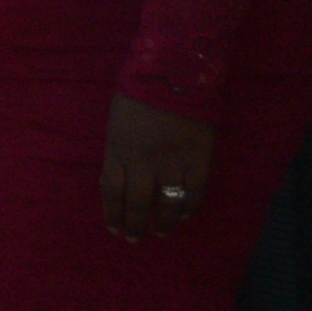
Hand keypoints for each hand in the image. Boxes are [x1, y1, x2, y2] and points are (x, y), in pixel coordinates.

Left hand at [102, 93, 216, 237]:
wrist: (174, 72)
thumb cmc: (138, 95)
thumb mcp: (116, 124)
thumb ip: (117, 153)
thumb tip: (116, 183)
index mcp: (118, 150)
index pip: (112, 192)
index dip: (113, 214)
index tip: (115, 228)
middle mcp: (143, 161)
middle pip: (138, 204)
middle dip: (135, 225)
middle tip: (136, 238)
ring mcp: (173, 161)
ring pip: (167, 204)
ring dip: (163, 222)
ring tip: (161, 232)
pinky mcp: (200, 159)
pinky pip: (195, 193)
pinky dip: (189, 208)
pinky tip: (184, 215)